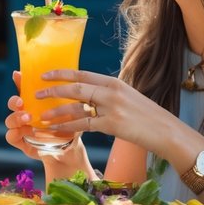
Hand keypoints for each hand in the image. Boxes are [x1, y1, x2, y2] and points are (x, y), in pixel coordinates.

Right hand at [4, 71, 94, 179]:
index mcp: (36, 103)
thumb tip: (74, 80)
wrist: (71, 150)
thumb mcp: (72, 110)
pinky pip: (11, 137)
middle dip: (14, 101)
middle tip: (21, 102)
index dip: (19, 81)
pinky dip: (15, 134)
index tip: (18, 75)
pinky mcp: (21, 142)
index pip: (24, 88)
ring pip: (9, 120)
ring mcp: (22, 127)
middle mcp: (26, 113)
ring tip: (28, 118)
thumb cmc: (71, 127)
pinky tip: (25, 132)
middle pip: (13, 103)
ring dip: (16, 117)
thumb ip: (68, 98)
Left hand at [36, 69, 179, 152]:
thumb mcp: (128, 97)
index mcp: (114, 82)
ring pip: (76, 106)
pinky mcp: (112, 125)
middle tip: (36, 93)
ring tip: (41, 115)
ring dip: (56, 111)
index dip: (61, 72)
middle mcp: (111, 91)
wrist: (167, 132)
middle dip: (53, 90)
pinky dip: (67, 126)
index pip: (82, 73)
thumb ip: (108, 94)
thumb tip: (88, 94)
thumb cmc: (147, 116)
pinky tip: (56, 129)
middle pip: (75, 87)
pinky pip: (83, 125)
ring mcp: (111, 108)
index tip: (45, 74)